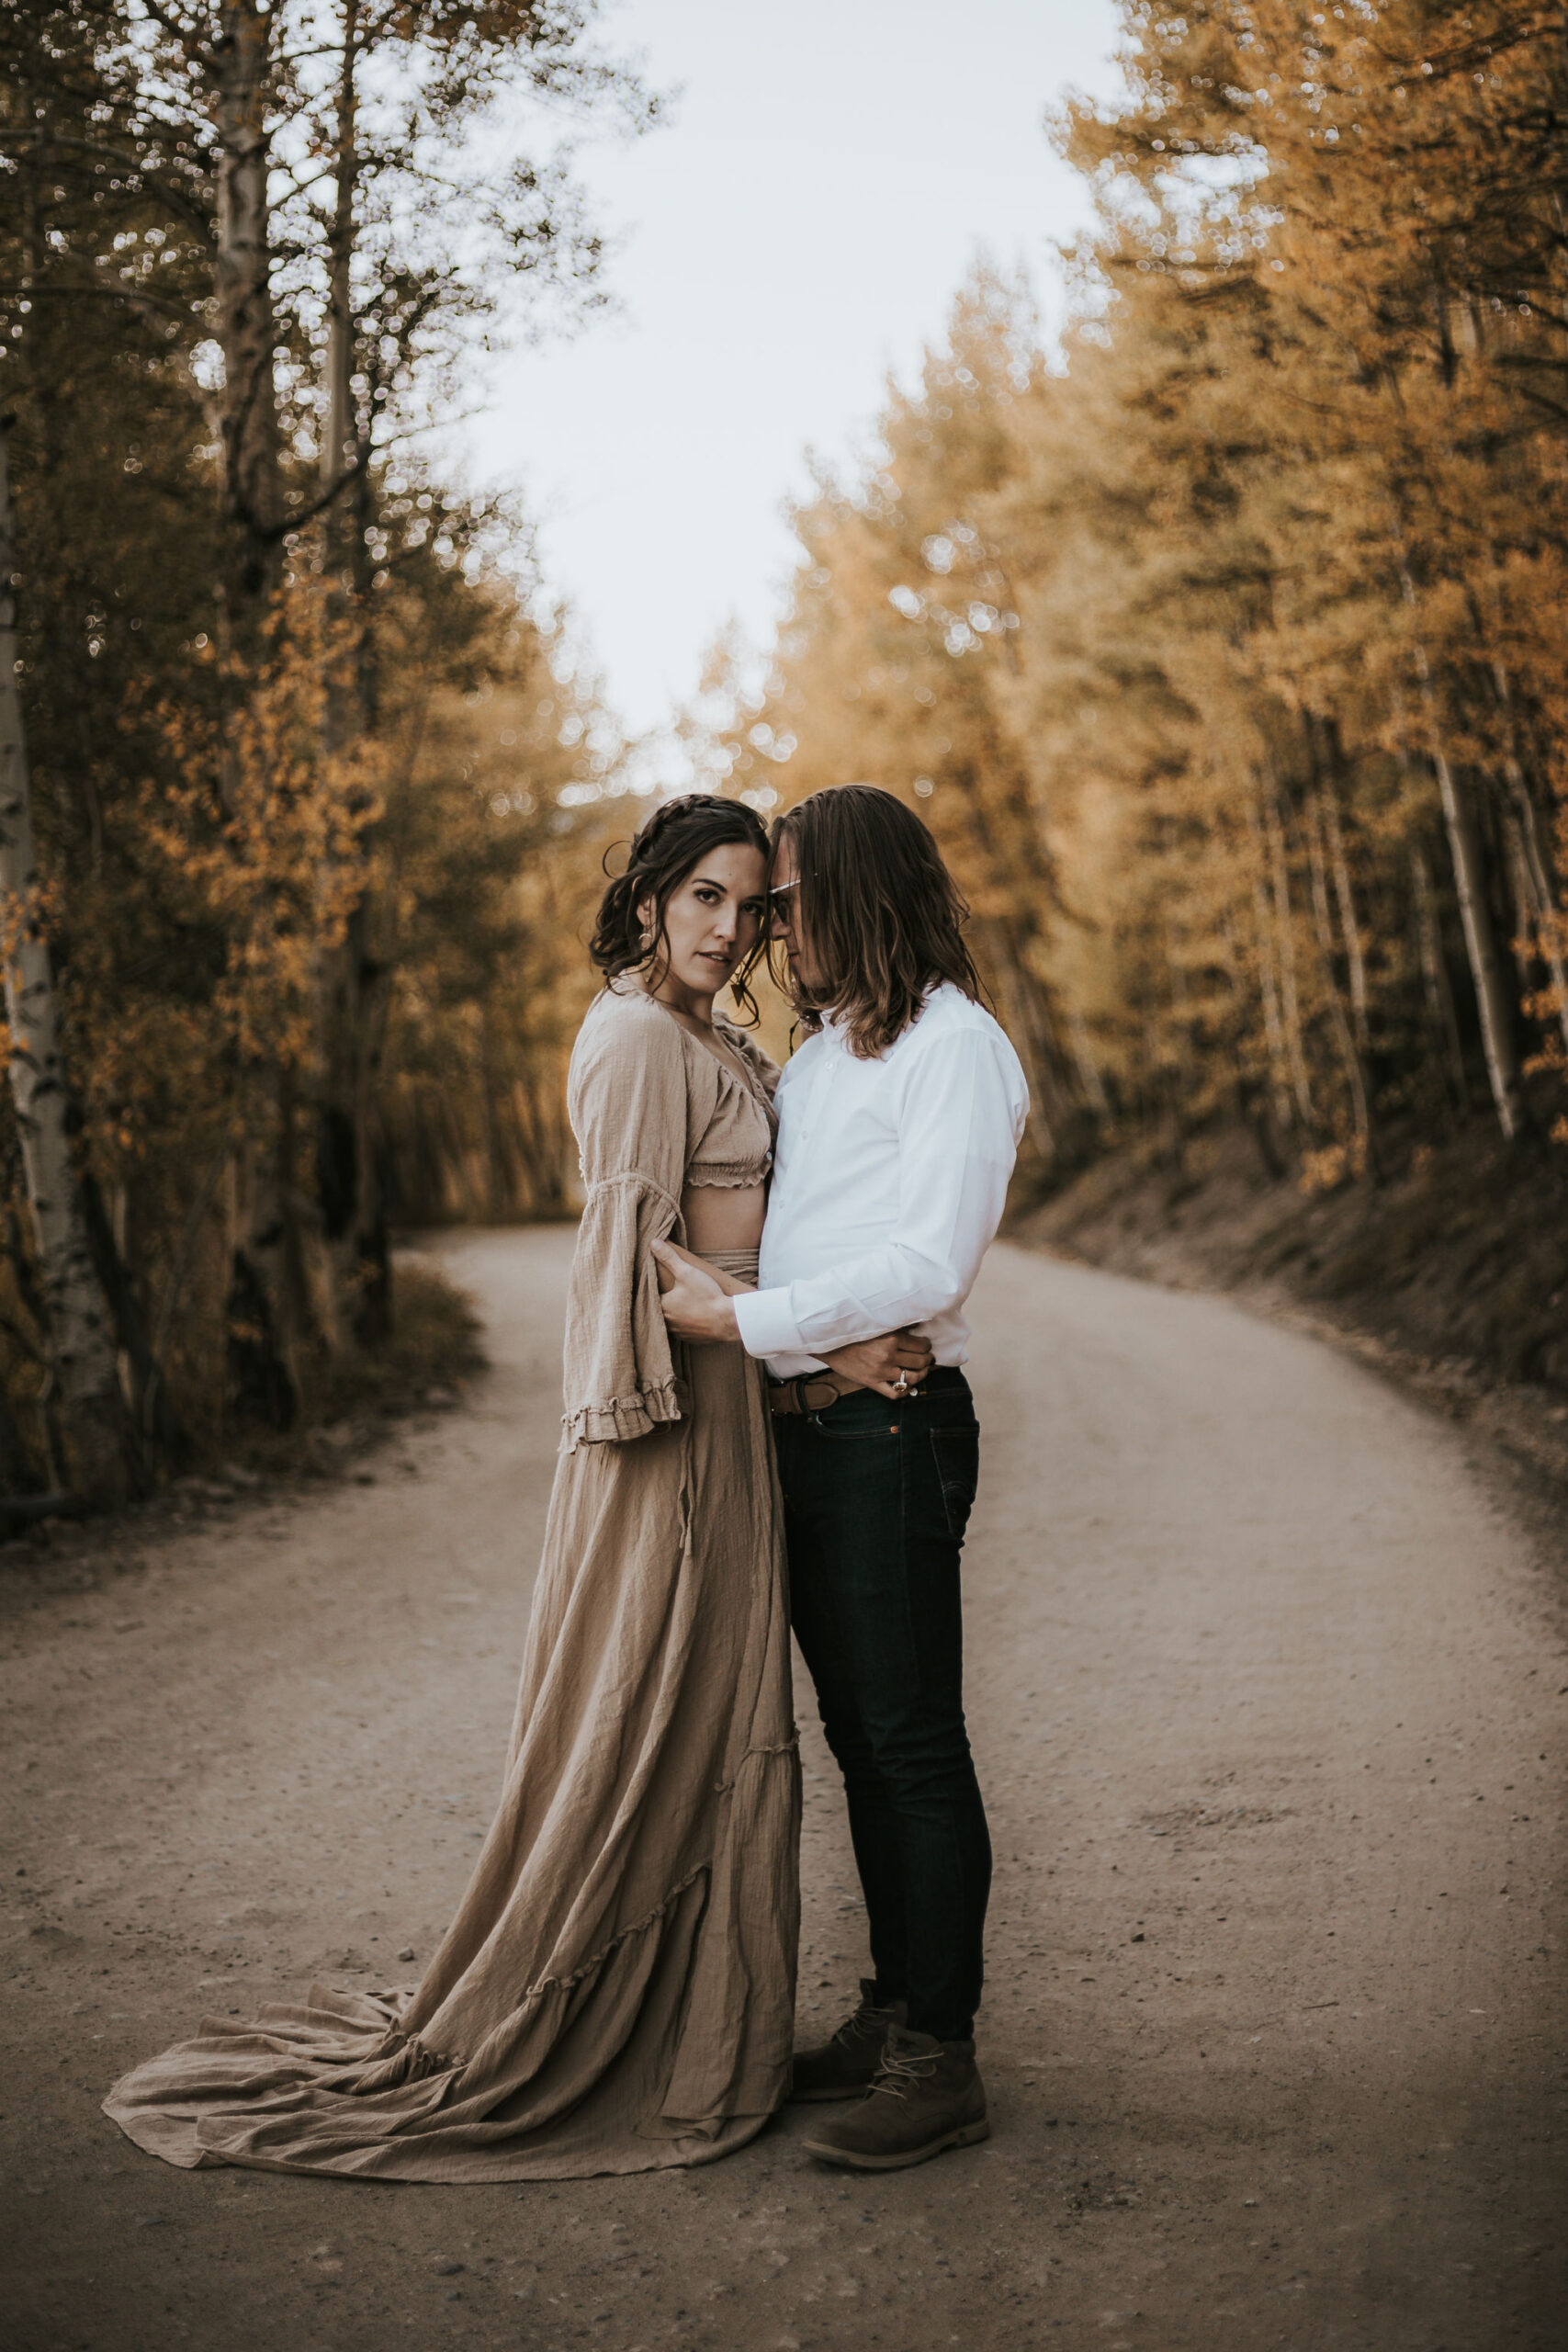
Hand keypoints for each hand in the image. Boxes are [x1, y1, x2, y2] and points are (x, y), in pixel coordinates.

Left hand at [652, 1240, 742, 1343]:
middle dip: (666, 1302)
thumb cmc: (706, 1296)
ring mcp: (678, 1333)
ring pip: (671, 1322)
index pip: (652, 1296)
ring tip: (684, 1305)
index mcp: (662, 1306)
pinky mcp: (690, 1339)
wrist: (728, 1320)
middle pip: (661, 1309)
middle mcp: (667, 1322)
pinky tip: (693, 1317)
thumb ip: (669, 1257)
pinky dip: (686, 1324)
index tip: (663, 1283)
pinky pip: (683, 1331)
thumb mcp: (687, 1272)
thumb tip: (652, 1242)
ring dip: (675, 1315)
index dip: (657, 1288)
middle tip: (675, 1293)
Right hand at [820, 1326, 935, 1401]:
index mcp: (891, 1337)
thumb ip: (897, 1326)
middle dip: (927, 1360)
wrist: (829, 1341)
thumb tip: (918, 1328)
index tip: (925, 1345)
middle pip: (920, 1361)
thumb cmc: (853, 1330)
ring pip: (912, 1378)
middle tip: (927, 1358)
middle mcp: (888, 1355)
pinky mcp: (872, 1382)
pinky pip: (895, 1393)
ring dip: (922, 1375)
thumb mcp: (877, 1324)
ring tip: (921, 1371)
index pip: (922, 1345)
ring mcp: (880, 1371)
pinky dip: (904, 1391)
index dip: (927, 1345)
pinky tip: (906, 1385)